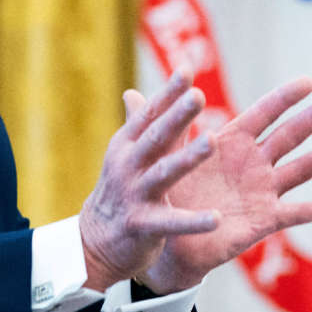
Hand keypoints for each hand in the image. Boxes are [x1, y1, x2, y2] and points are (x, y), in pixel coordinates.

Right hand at [78, 70, 220, 289]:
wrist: (94, 242)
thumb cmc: (119, 191)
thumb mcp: (124, 156)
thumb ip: (136, 125)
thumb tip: (132, 91)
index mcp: (126, 145)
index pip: (149, 114)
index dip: (167, 93)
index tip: (187, 70)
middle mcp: (128, 166)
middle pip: (155, 137)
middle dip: (177, 115)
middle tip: (199, 96)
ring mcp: (134, 195)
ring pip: (164, 173)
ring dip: (188, 157)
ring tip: (212, 141)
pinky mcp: (142, 225)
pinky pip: (171, 222)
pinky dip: (193, 221)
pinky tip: (216, 218)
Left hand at [138, 77, 311, 293]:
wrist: (165, 237)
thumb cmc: (168, 193)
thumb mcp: (161, 157)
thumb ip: (154, 125)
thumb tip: (128, 92)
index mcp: (231, 144)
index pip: (263, 114)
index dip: (284, 97)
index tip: (307, 80)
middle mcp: (252, 164)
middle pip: (289, 136)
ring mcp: (261, 192)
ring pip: (297, 170)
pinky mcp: (261, 221)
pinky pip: (292, 214)